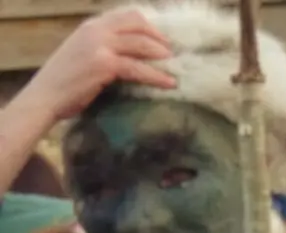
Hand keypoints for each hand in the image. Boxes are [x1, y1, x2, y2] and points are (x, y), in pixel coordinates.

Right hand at [16, 7, 175, 123]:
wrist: (44, 96)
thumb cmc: (64, 80)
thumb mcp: (83, 53)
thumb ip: (103, 46)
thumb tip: (133, 52)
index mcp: (90, 25)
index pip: (126, 15)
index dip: (148, 26)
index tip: (162, 38)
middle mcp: (95, 30)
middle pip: (137, 23)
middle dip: (158, 37)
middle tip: (171, 52)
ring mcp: (99, 45)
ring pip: (141, 44)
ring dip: (162, 54)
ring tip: (174, 65)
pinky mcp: (104, 64)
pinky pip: (138, 67)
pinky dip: (157, 76)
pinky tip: (169, 83)